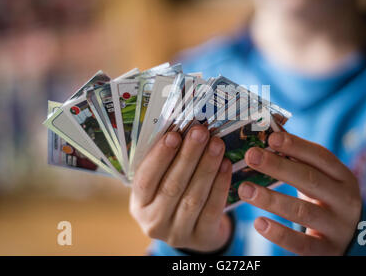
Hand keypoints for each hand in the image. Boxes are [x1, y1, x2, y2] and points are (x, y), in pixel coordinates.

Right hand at [130, 125, 232, 251]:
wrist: (194, 230)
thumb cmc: (174, 195)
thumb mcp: (161, 182)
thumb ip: (166, 161)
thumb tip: (180, 127)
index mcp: (139, 204)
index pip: (145, 180)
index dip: (159, 157)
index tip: (174, 134)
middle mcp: (154, 222)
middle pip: (172, 186)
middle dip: (188, 156)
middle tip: (201, 132)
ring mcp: (178, 233)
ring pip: (193, 197)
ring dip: (206, 167)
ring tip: (216, 144)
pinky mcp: (201, 237)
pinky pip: (212, 209)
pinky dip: (220, 185)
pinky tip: (226, 165)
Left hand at [238, 131, 361, 254]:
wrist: (352, 241)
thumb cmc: (326, 199)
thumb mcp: (320, 177)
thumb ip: (298, 156)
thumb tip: (270, 128)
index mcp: (343, 176)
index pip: (321, 156)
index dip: (296, 146)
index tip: (271, 137)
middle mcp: (345, 200)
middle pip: (310, 180)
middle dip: (278, 166)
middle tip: (251, 156)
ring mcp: (338, 227)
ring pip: (303, 212)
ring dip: (271, 199)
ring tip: (244, 189)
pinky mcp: (327, 251)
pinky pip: (301, 244)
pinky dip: (279, 234)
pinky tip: (258, 223)